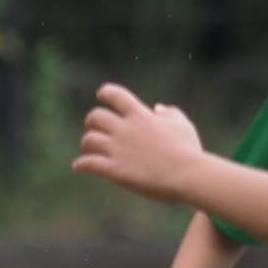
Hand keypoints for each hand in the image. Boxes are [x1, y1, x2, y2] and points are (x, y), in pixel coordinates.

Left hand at [72, 84, 203, 202]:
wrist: (187, 175)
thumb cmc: (189, 150)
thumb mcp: (183, 126)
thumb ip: (170, 114)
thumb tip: (157, 108)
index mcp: (141, 115)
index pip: (116, 95)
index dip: (106, 92)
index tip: (101, 94)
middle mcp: (125, 129)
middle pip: (95, 117)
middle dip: (92, 122)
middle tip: (95, 129)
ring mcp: (118, 149)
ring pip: (88, 140)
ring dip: (86, 144)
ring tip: (88, 151)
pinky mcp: (114, 170)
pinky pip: (88, 164)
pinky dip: (81, 165)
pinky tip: (79, 167)